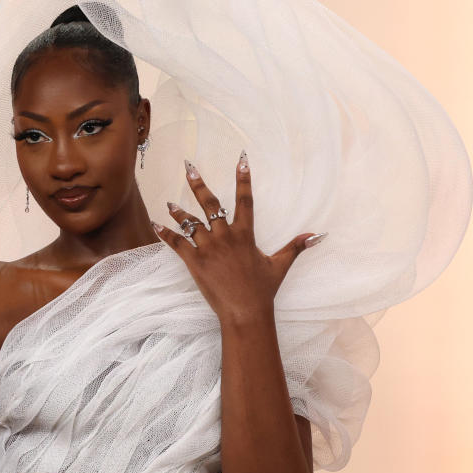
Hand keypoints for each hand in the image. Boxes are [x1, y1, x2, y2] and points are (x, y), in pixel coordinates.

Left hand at [150, 151, 325, 323]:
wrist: (245, 312)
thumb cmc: (262, 290)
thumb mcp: (280, 265)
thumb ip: (295, 247)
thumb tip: (316, 235)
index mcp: (245, 234)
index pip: (245, 200)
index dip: (243, 179)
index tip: (241, 161)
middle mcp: (226, 237)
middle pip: (210, 204)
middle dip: (198, 184)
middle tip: (189, 167)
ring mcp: (209, 248)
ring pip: (190, 223)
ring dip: (179, 212)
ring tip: (169, 203)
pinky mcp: (194, 262)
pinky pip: (177, 243)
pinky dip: (166, 234)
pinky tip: (156, 224)